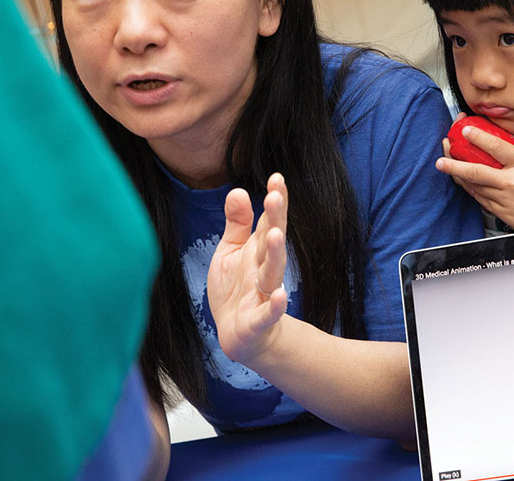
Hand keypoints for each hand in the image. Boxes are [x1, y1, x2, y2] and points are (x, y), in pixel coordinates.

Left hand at [207, 173, 289, 365]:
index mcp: (257, 250)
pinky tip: (281, 296)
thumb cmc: (236, 289)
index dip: (275, 201)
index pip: (269, 222)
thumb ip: (237, 223)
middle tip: (275, 196)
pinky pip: (268, 313)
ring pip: (272, 272)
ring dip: (276, 254)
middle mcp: (263, 268)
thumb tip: (237, 190)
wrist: (240, 335)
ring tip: (276, 234)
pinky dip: (275, 306)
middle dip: (275, 219)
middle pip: (271, 242)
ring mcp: (263, 294)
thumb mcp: (231, 251)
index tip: (277, 178)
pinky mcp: (257, 320)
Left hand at [437, 123, 513, 231]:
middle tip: (441, 155)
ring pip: (474, 186)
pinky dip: (469, 188)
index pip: (498, 147)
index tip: (465, 130)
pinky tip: (462, 181)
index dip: (479, 137)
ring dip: (458, 175)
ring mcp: (504, 199)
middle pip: (476, 170)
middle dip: (454, 162)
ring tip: (446, 165)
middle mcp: (512, 182)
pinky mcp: (500, 213)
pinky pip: (479, 198)